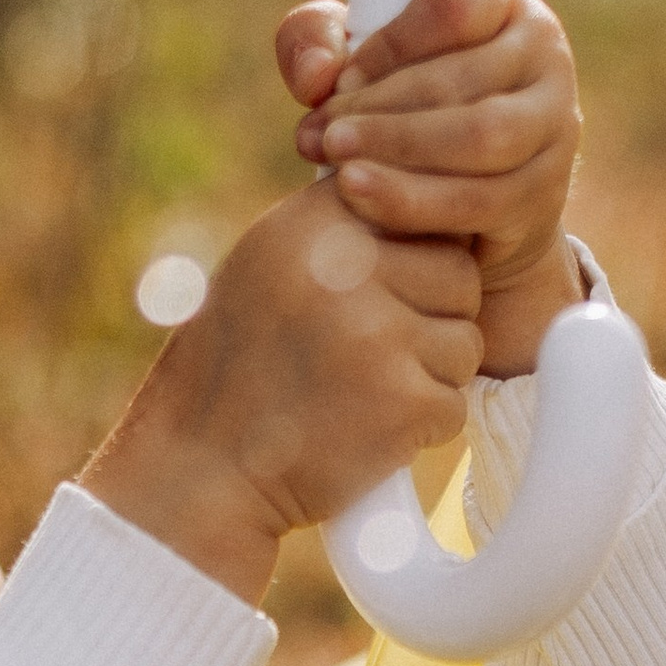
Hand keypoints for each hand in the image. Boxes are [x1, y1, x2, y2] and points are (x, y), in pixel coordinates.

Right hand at [79, 190, 481, 605]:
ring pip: (465, 342)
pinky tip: (366, 432)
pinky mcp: (401, 400)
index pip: (419, 208)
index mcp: (315, 220)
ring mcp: (377, 332)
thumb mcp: (268, 264)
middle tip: (374, 356)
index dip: (413, 261)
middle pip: (459, 272)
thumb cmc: (237, 369)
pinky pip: (455, 405)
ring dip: (430, 377)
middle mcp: (346, 265)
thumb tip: (424, 193)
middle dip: (433, 317)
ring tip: (364, 394)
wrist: (199, 471)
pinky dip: (421, 429)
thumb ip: (339, 229)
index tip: (379, 298)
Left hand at [278, 0, 584, 378]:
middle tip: (318, 134)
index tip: (337, 80)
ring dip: (399, 154)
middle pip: (461, 80)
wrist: (467, 207)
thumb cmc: (408, 110)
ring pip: (478, 138)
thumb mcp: (360, 62)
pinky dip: (415, 201)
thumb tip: (314, 74)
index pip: (451, 9)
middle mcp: (545, 59)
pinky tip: (364, 201)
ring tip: (338, 168)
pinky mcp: (543, 194)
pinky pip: (478, 199)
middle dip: (379, 109)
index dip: (388, 45)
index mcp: (505, 6)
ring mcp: (554, 128)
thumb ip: (317, 41)